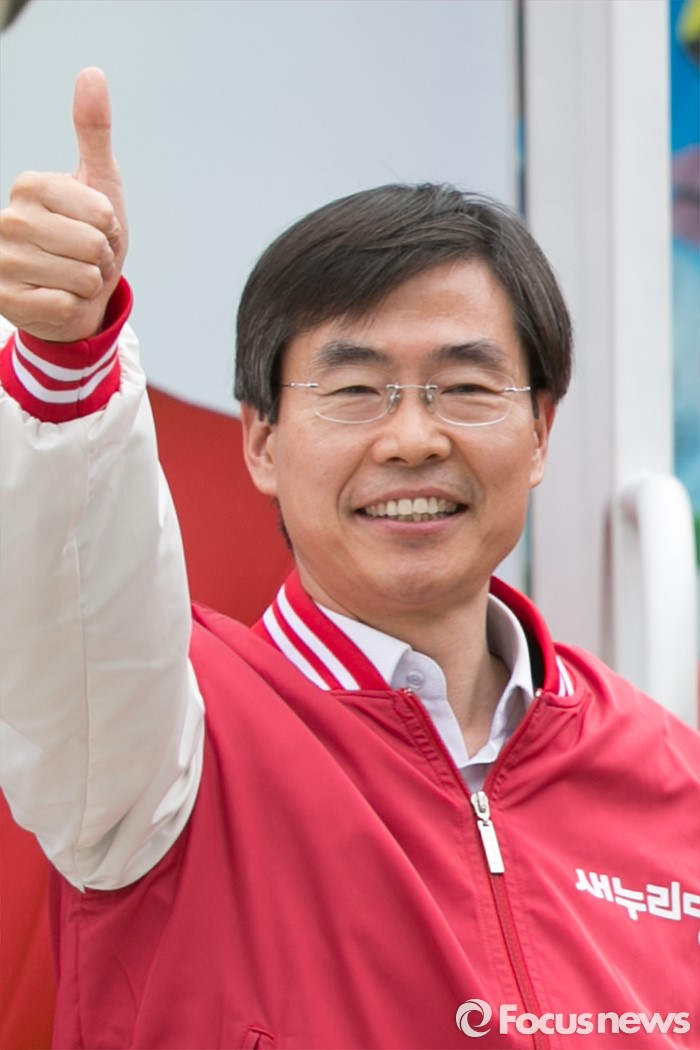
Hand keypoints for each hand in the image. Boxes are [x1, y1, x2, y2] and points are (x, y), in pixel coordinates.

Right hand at [0, 68, 127, 341]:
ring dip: (89, 284)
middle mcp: (9, 219)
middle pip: (93, 246)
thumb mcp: (98, 184)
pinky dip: (74, 307)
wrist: (73, 296)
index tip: (94, 228)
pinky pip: (68, 305)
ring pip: (83, 278)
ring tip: (74, 278)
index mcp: (30, 186)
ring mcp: (3, 262)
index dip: (111, 228)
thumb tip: (91, 73)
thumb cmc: (87, 238)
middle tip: (85, 258)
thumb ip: (93, 132)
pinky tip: (59, 299)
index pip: (102, 213)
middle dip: (102, 258)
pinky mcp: (8, 301)